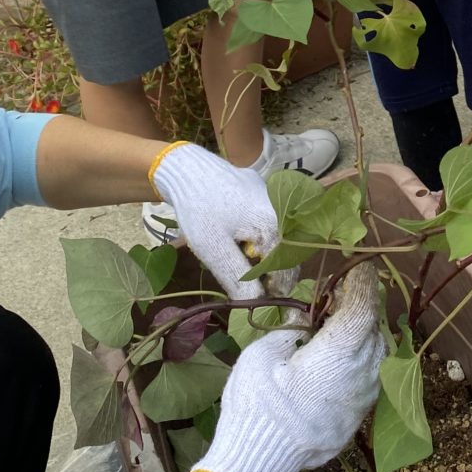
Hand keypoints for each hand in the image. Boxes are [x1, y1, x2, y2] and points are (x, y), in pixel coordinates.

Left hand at [151, 144, 285, 300]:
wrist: (184, 167)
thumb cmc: (199, 210)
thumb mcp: (214, 250)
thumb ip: (238, 278)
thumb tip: (256, 303)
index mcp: (275, 224)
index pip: (286, 268)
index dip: (274, 288)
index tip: (256, 298)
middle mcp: (282, 208)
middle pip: (287, 251)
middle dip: (270, 270)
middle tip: (247, 280)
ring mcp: (273, 195)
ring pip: (280, 234)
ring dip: (264, 252)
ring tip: (240, 257)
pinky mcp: (263, 189)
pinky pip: (271, 219)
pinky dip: (260, 234)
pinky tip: (238, 236)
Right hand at [195, 266, 386, 471]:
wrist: (258, 461)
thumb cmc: (256, 403)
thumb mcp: (261, 354)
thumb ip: (289, 332)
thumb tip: (304, 325)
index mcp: (340, 352)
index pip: (363, 307)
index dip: (362, 284)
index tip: (357, 268)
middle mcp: (362, 374)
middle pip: (374, 329)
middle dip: (361, 309)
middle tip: (341, 296)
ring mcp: (363, 400)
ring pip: (377, 356)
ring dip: (363, 338)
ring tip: (340, 328)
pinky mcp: (357, 420)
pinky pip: (369, 381)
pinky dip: (359, 365)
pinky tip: (339, 363)